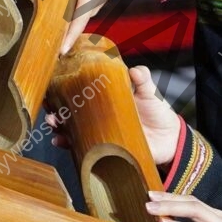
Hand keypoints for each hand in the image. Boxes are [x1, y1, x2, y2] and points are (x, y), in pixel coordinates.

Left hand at [35, 0, 148, 52]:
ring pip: (76, 19)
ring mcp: (94, 5)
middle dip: (60, 34)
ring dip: (63, 25)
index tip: (59, 52)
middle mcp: (93, 6)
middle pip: (74, 24)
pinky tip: (53, 13)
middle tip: (42, 44)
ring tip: (44, 31)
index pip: (78, 23)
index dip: (68, 38)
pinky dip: (67, 16)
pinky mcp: (93, 1)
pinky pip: (78, 12)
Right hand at [45, 64, 179, 160]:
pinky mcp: (105, 150)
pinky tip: (62, 142)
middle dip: (55, 113)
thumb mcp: (149, 92)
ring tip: (55, 127)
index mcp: (106, 101)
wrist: (170, 139)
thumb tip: (134, 70)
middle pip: (70, 114)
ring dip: (59, 129)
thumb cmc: (158, 112)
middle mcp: (99, 117)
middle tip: (51, 114)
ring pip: (72, 131)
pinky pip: (83, 149)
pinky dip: (70, 146)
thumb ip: (143, 80)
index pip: (81, 95)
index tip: (53, 89)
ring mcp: (100, 134)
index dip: (64, 93)